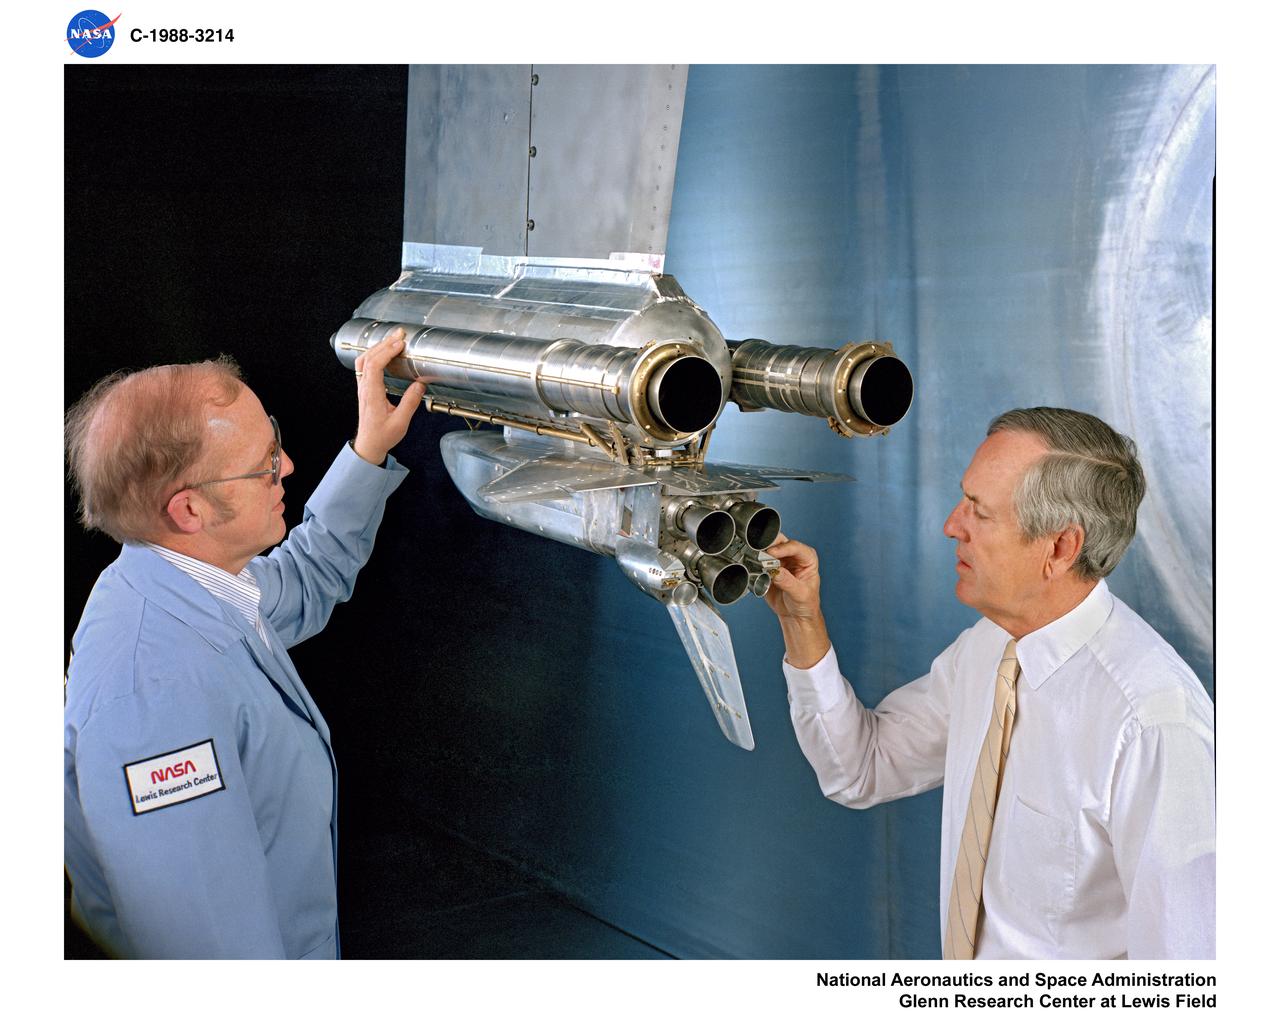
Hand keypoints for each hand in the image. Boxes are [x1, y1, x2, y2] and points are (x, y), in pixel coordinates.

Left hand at [352, 327, 426, 464]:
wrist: (369, 445)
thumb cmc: (382, 436)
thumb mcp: (401, 422)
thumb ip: (410, 402)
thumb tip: (420, 384)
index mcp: (372, 395)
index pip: (375, 366)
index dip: (387, 352)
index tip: (400, 344)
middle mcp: (364, 388)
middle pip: (368, 358)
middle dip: (384, 343)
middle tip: (399, 334)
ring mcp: (362, 387)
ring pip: (364, 359)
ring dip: (378, 347)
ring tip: (393, 339)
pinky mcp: (364, 388)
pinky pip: (365, 365)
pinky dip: (374, 354)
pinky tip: (384, 352)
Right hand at [765, 533, 831, 669]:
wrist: (795, 615)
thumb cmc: (805, 604)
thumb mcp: (800, 594)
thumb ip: (788, 581)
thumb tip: (775, 571)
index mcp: (807, 558)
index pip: (795, 547)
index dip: (783, 548)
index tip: (771, 553)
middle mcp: (793, 556)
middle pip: (780, 543)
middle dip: (769, 547)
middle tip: (761, 554)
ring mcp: (780, 561)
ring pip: (767, 549)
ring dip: (760, 554)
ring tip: (756, 562)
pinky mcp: (768, 568)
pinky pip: (759, 561)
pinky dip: (755, 563)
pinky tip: (754, 568)